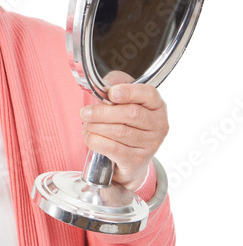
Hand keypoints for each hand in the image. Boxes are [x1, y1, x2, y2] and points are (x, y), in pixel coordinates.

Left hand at [79, 74, 169, 190]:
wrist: (128, 160)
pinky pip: (114, 149)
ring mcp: (150, 145)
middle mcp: (159, 125)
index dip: (129, 92)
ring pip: (120, 132)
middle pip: (130, 113)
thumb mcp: (122, 100)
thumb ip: (116, 85)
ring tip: (86, 124)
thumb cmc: (125, 125)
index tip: (111, 93)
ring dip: (96, 127)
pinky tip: (89, 137)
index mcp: (157, 106)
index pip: (148, 94)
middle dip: (102, 112)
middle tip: (85, 112)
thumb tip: (108, 84)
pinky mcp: (137, 161)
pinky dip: (97, 141)